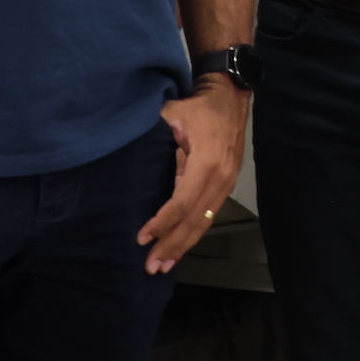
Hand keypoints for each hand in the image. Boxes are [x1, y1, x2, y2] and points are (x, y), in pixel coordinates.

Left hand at [138, 77, 248, 273]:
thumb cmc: (198, 105)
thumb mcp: (173, 115)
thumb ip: (156, 138)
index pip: (182, 202)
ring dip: (184, 244)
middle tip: (152, 266)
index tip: (141, 237)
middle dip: (173, 244)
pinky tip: (181, 245)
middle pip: (196, 219)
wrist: (231, 94)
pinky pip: (210, 214)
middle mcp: (221, 177)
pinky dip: (195, 232)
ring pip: (205, 221)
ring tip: (165, 264)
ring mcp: (227, 182)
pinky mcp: (227, 183)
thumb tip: (128, 157)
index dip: (162, 222)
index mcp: (208, 161)